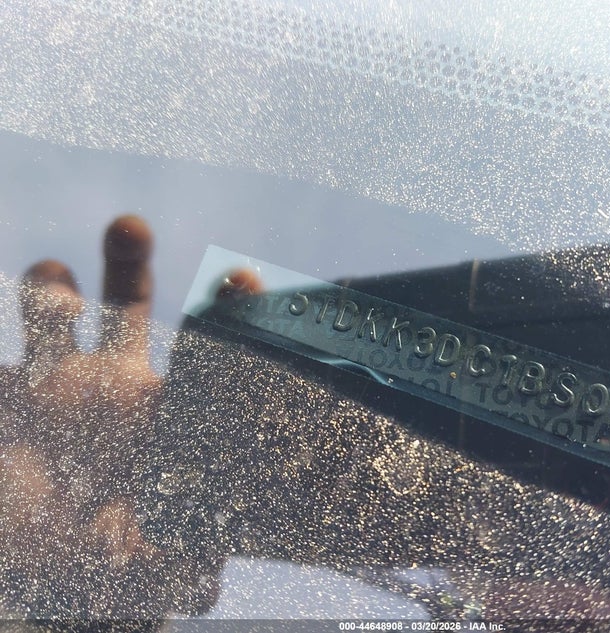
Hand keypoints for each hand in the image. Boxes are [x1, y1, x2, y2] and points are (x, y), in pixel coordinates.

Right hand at [0, 217, 218, 617]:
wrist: (43, 563)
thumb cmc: (110, 564)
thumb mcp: (148, 571)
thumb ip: (177, 569)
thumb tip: (205, 583)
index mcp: (169, 414)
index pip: (207, 352)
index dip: (228, 318)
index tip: (241, 280)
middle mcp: (116, 387)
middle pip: (130, 309)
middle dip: (128, 265)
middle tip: (130, 225)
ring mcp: (55, 384)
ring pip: (54, 316)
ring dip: (49, 292)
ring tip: (51, 276)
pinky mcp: (4, 394)